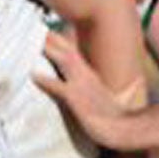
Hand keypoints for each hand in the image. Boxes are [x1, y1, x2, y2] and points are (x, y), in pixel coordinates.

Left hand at [36, 33, 138, 150]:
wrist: (122, 129)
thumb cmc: (115, 117)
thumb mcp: (112, 99)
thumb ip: (112, 90)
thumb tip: (125, 86)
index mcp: (91, 76)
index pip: (75, 53)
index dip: (62, 42)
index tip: (49, 32)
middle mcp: (86, 76)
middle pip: (68, 51)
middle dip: (54, 39)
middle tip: (37, 29)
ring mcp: (82, 86)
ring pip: (64, 61)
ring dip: (50, 51)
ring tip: (35, 42)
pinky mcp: (76, 99)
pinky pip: (58, 87)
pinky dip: (45, 80)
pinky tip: (33, 75)